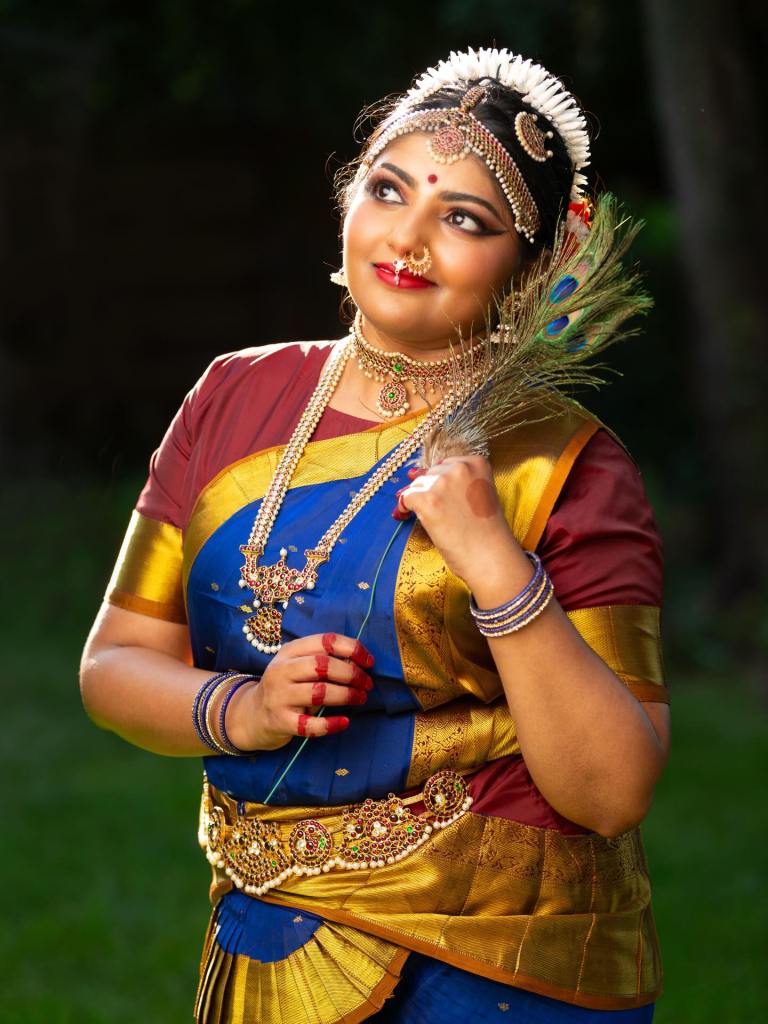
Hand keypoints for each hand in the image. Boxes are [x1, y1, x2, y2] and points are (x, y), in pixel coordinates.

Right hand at [226, 632, 373, 750]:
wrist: (251, 714)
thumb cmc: (286, 686)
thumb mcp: (297, 665)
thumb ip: (322, 660)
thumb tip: (360, 662)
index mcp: (290, 651)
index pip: (325, 640)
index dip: (352, 648)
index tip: (369, 661)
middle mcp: (282, 670)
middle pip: (323, 665)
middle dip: (352, 674)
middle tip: (367, 684)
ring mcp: (279, 696)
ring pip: (319, 692)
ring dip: (346, 695)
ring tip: (360, 698)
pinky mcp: (280, 721)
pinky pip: (309, 724)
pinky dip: (330, 724)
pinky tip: (344, 722)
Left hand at [394, 456, 520, 587]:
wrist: (490, 557)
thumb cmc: (486, 532)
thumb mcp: (480, 495)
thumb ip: (458, 483)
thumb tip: (415, 474)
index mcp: (477, 463)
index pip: (447, 465)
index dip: (443, 483)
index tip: (447, 499)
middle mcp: (460, 468)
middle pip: (431, 473)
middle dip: (432, 492)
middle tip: (443, 514)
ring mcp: (442, 483)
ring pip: (417, 485)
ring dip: (419, 501)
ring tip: (432, 519)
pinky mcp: (427, 499)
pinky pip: (405, 498)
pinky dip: (404, 508)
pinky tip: (408, 516)